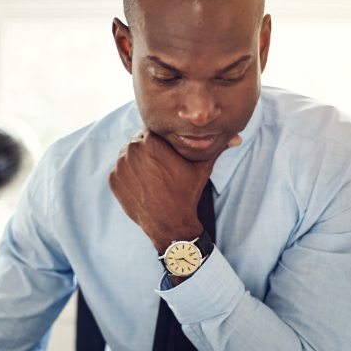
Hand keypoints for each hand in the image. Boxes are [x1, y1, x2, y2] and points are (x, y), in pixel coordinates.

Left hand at [109, 129, 240, 252]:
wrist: (170, 223)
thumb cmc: (187, 193)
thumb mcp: (203, 167)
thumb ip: (216, 148)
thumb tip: (237, 137)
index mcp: (153, 139)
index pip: (154, 128)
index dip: (162, 138)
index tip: (168, 149)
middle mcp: (133, 148)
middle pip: (140, 140)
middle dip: (149, 149)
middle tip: (162, 166)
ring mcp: (121, 164)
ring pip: (129, 154)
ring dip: (138, 161)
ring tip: (154, 177)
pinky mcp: (113, 179)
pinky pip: (120, 170)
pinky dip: (129, 175)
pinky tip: (144, 185)